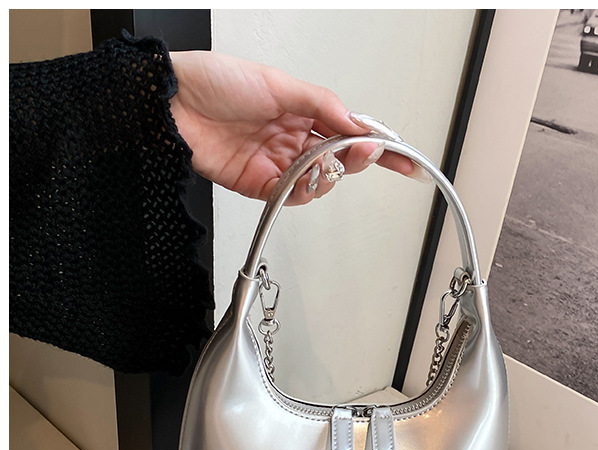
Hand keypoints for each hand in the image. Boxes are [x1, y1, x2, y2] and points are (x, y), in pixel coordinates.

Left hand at [169, 51, 417, 204]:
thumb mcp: (278, 83)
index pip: (347, 129)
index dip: (375, 144)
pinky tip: (305, 177)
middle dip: (357, 158)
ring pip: (319, 180)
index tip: (401, 156)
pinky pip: (292, 195)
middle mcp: (291, 138)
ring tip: (325, 161)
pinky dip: (304, 189)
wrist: (172, 105)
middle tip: (367, 154)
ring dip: (328, 174)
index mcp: (299, 109)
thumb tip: (354, 121)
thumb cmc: (214, 83)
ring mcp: (277, 162)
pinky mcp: (260, 184)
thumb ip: (320, 104)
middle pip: (338, 158)